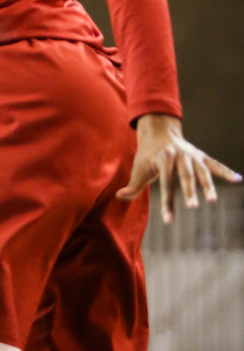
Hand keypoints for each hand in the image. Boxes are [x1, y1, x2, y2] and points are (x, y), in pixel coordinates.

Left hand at [117, 113, 240, 222]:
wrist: (159, 131)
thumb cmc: (147, 155)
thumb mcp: (138, 167)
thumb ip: (133, 185)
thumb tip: (119, 197)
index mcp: (163, 157)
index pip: (165, 182)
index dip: (167, 201)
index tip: (168, 220)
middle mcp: (179, 155)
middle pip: (185, 175)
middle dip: (189, 191)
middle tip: (193, 207)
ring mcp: (192, 155)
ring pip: (201, 171)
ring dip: (208, 185)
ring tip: (213, 200)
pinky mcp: (200, 156)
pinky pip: (214, 164)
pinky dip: (226, 171)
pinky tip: (238, 179)